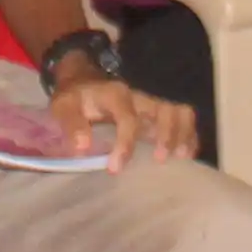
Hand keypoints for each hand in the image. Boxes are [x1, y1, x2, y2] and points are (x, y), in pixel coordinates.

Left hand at [47, 65, 191, 165]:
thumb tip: (83, 147)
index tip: (115, 169)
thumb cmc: (75, 99)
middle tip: (160, 160)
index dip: (125, 144)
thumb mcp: (63, 107)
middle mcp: (138, 99)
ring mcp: (150, 107)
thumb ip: (71, 124)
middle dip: (167, 135)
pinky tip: (186, 157)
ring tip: (180, 159)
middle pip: (164, 110)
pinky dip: (188, 136)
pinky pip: (182, 119)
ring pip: (178, 112)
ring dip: (183, 135)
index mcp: (115, 95)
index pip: (127, 118)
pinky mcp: (157, 115)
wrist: (83, 82)